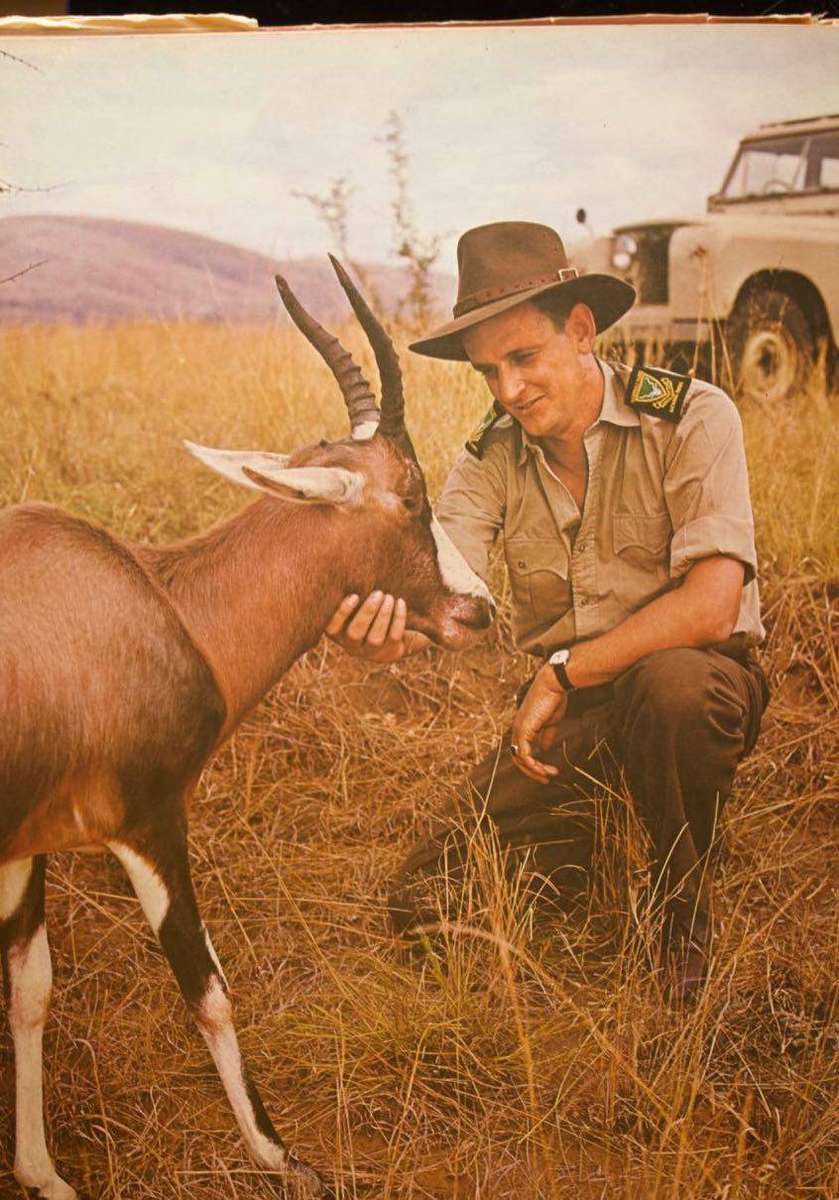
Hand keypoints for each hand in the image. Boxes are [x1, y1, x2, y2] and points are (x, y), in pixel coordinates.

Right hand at [326, 591, 418, 662]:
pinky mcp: (389, 652)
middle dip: (367, 611)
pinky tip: (400, 602)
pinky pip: (394, 636)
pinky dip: (398, 618)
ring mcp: (371, 651)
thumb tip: (346, 568)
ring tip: (389, 597)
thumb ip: (349, 594)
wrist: (390, 636)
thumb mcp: (355, 606)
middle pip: (355, 633)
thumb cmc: (367, 612)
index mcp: (338, 634)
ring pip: (375, 638)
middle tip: (378, 593)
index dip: (342, 613)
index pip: (331, 628)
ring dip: (383, 615)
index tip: (354, 595)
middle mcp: (352, 646)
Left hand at [510, 665, 567, 783]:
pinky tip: (545, 769)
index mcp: (523, 727)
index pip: (522, 751)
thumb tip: (544, 748)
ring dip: (535, 770)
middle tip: (546, 779)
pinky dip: (534, 765)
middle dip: (532, 771)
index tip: (549, 771)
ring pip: (520, 759)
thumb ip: (546, 735)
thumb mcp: (551, 722)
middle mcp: (517, 730)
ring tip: (550, 775)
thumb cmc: (554, 699)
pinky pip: (524, 755)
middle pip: (517, 758)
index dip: (533, 764)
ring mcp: (518, 730)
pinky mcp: (523, 731)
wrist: (554, 685)